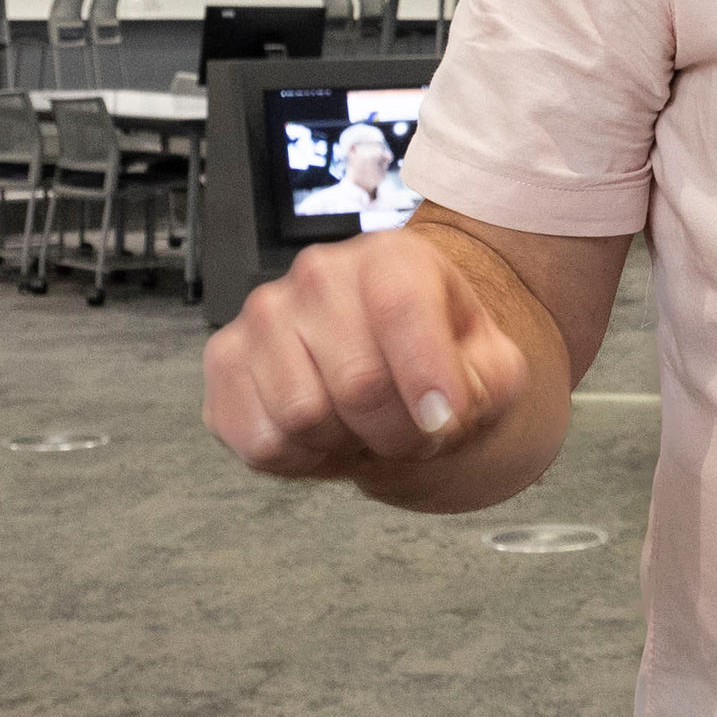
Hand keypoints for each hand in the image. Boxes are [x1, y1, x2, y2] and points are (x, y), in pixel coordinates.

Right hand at [205, 228, 548, 503]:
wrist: (389, 362)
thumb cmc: (440, 360)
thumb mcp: (492, 368)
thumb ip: (487, 383)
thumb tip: (438, 410)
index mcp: (391, 257)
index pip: (402, 309)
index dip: (429, 383)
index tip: (445, 420)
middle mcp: (320, 272)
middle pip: (357, 383)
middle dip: (396, 432)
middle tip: (410, 433)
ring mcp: (264, 314)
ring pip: (301, 417)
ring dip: (345, 445)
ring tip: (364, 426)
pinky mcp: (225, 361)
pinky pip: (260, 441)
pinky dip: (300, 459)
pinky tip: (323, 433)